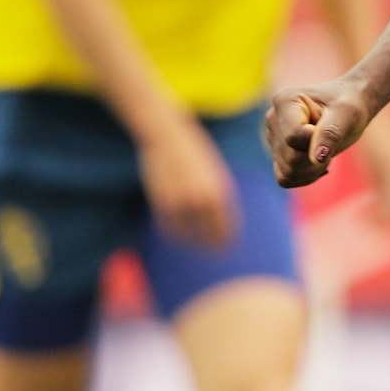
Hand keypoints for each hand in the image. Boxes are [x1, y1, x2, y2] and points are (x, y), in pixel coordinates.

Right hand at [137, 116, 236, 247]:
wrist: (168, 136)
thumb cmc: (194, 155)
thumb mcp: (213, 175)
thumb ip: (217, 198)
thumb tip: (221, 224)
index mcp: (221, 192)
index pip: (227, 229)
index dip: (226, 243)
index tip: (225, 250)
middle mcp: (204, 199)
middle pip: (209, 236)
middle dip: (210, 247)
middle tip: (211, 254)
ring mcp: (182, 201)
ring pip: (187, 236)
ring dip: (191, 243)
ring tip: (194, 245)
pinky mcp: (162, 201)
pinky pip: (169, 229)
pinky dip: (174, 235)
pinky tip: (178, 236)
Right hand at [263, 78, 375, 189]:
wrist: (348, 107)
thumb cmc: (350, 103)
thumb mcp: (348, 113)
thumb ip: (330, 133)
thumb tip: (317, 159)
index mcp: (284, 100)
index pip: (294, 137)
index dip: (318, 141)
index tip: (332, 127)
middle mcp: (273, 119)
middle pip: (290, 157)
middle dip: (317, 156)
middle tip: (333, 140)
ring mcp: (272, 138)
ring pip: (288, 172)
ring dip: (314, 168)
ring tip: (326, 148)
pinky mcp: (277, 154)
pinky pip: (286, 179)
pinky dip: (306, 175)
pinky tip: (320, 160)